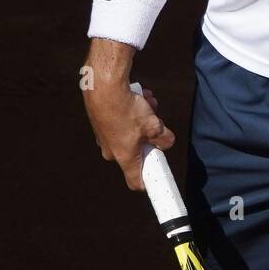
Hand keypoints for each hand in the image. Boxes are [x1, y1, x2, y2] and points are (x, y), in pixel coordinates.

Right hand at [84, 77, 174, 191]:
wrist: (103, 88)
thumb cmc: (126, 109)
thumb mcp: (154, 125)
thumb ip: (164, 137)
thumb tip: (167, 141)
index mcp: (124, 157)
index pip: (135, 181)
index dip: (148, 181)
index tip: (157, 174)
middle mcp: (111, 150)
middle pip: (138, 150)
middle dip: (149, 135)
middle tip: (155, 123)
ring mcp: (104, 136)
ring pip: (131, 131)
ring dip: (143, 119)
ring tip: (148, 103)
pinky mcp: (101, 122)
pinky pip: (121, 120)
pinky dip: (131, 110)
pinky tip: (138, 96)